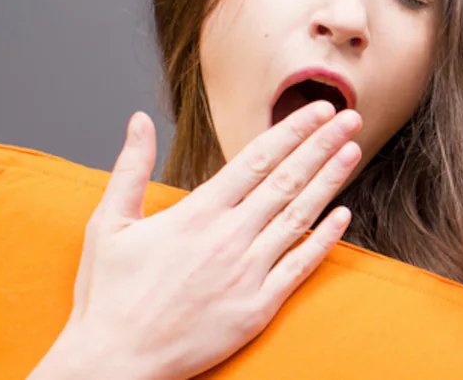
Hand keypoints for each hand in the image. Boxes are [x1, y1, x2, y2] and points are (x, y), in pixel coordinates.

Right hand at [29, 101, 362, 379]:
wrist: (116, 360)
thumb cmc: (109, 295)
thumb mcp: (110, 224)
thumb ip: (130, 168)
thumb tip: (139, 120)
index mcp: (196, 214)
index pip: (256, 159)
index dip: (292, 130)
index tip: (318, 109)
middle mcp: (227, 238)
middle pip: (286, 180)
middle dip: (322, 145)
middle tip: (350, 118)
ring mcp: (246, 273)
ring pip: (299, 217)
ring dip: (329, 182)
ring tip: (353, 152)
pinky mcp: (257, 308)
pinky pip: (299, 267)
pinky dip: (324, 240)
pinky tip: (343, 216)